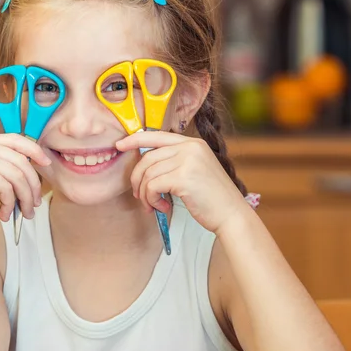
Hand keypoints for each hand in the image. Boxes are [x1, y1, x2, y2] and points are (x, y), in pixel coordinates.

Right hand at [0, 134, 50, 220]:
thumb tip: (19, 177)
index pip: (16, 139)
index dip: (35, 150)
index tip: (45, 163)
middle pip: (22, 162)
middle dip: (33, 184)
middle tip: (33, 203)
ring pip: (17, 176)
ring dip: (24, 198)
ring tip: (23, 214)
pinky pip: (6, 188)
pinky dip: (10, 203)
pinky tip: (3, 214)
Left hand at [116, 132, 247, 233]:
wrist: (230, 214)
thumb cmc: (211, 198)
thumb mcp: (194, 171)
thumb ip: (174, 162)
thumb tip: (145, 165)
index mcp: (193, 143)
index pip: (156, 135)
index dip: (135, 139)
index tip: (119, 145)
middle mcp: (190, 147)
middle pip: (147, 157)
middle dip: (137, 179)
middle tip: (140, 196)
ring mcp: (188, 160)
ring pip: (148, 173)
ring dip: (144, 193)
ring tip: (152, 205)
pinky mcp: (183, 177)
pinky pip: (152, 185)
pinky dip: (151, 199)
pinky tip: (162, 208)